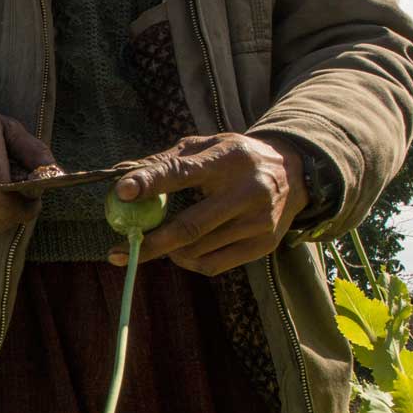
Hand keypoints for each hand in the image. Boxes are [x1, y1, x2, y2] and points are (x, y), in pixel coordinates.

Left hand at [108, 133, 307, 275]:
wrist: (295, 173)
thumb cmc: (235, 159)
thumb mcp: (205, 147)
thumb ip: (164, 162)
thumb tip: (119, 175)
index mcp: (228, 160)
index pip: (183, 172)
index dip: (151, 182)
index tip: (121, 192)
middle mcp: (247, 192)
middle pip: (190, 226)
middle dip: (150, 242)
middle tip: (117, 251)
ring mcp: (259, 222)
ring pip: (198, 250)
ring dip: (167, 252)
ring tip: (154, 243)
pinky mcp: (264, 245)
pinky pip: (213, 265)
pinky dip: (188, 262)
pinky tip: (181, 251)